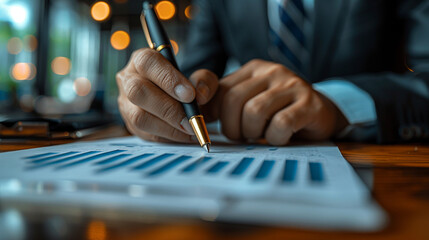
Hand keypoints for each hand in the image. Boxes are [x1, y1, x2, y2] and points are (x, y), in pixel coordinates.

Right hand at [116, 48, 217, 142]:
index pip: (147, 63)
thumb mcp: (201, 78)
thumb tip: (200, 94)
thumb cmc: (189, 87)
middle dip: (167, 108)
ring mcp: (125, 102)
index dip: (168, 78)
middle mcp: (128, 79)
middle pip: (137, 91)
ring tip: (189, 129)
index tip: (189, 95)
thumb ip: (204, 80)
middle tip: (190, 119)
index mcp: (141, 59)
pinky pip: (144, 133)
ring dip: (168, 126)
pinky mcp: (130, 123)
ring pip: (138, 116)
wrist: (182, 104)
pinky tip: (183, 135)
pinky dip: (166, 136)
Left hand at [212, 59, 347, 144]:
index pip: (218, 85)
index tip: (205, 122)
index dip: (206, 105)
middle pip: (233, 100)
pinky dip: (274, 138)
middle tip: (240, 137)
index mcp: (253, 70)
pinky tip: (279, 138)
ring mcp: (292, 85)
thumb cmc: (278, 112)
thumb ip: (225, 103)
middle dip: (231, 127)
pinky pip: (280, 125)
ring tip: (259, 136)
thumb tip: (197, 116)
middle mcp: (271, 72)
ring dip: (252, 133)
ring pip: (254, 112)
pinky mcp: (309, 103)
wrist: (320, 114)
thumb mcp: (250, 102)